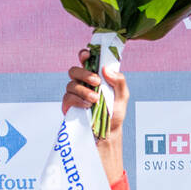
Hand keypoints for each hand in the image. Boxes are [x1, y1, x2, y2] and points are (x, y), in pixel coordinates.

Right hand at [63, 49, 128, 180]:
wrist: (107, 134)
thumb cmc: (114, 114)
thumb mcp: (122, 96)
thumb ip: (119, 81)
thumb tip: (106, 70)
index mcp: (95, 77)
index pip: (86, 61)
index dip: (84, 55)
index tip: (87, 55)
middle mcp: (82, 84)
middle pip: (74, 70)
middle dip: (84, 73)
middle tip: (96, 82)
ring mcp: (74, 95)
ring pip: (71, 84)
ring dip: (84, 90)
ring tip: (95, 100)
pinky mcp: (69, 106)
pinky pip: (68, 97)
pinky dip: (78, 100)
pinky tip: (87, 106)